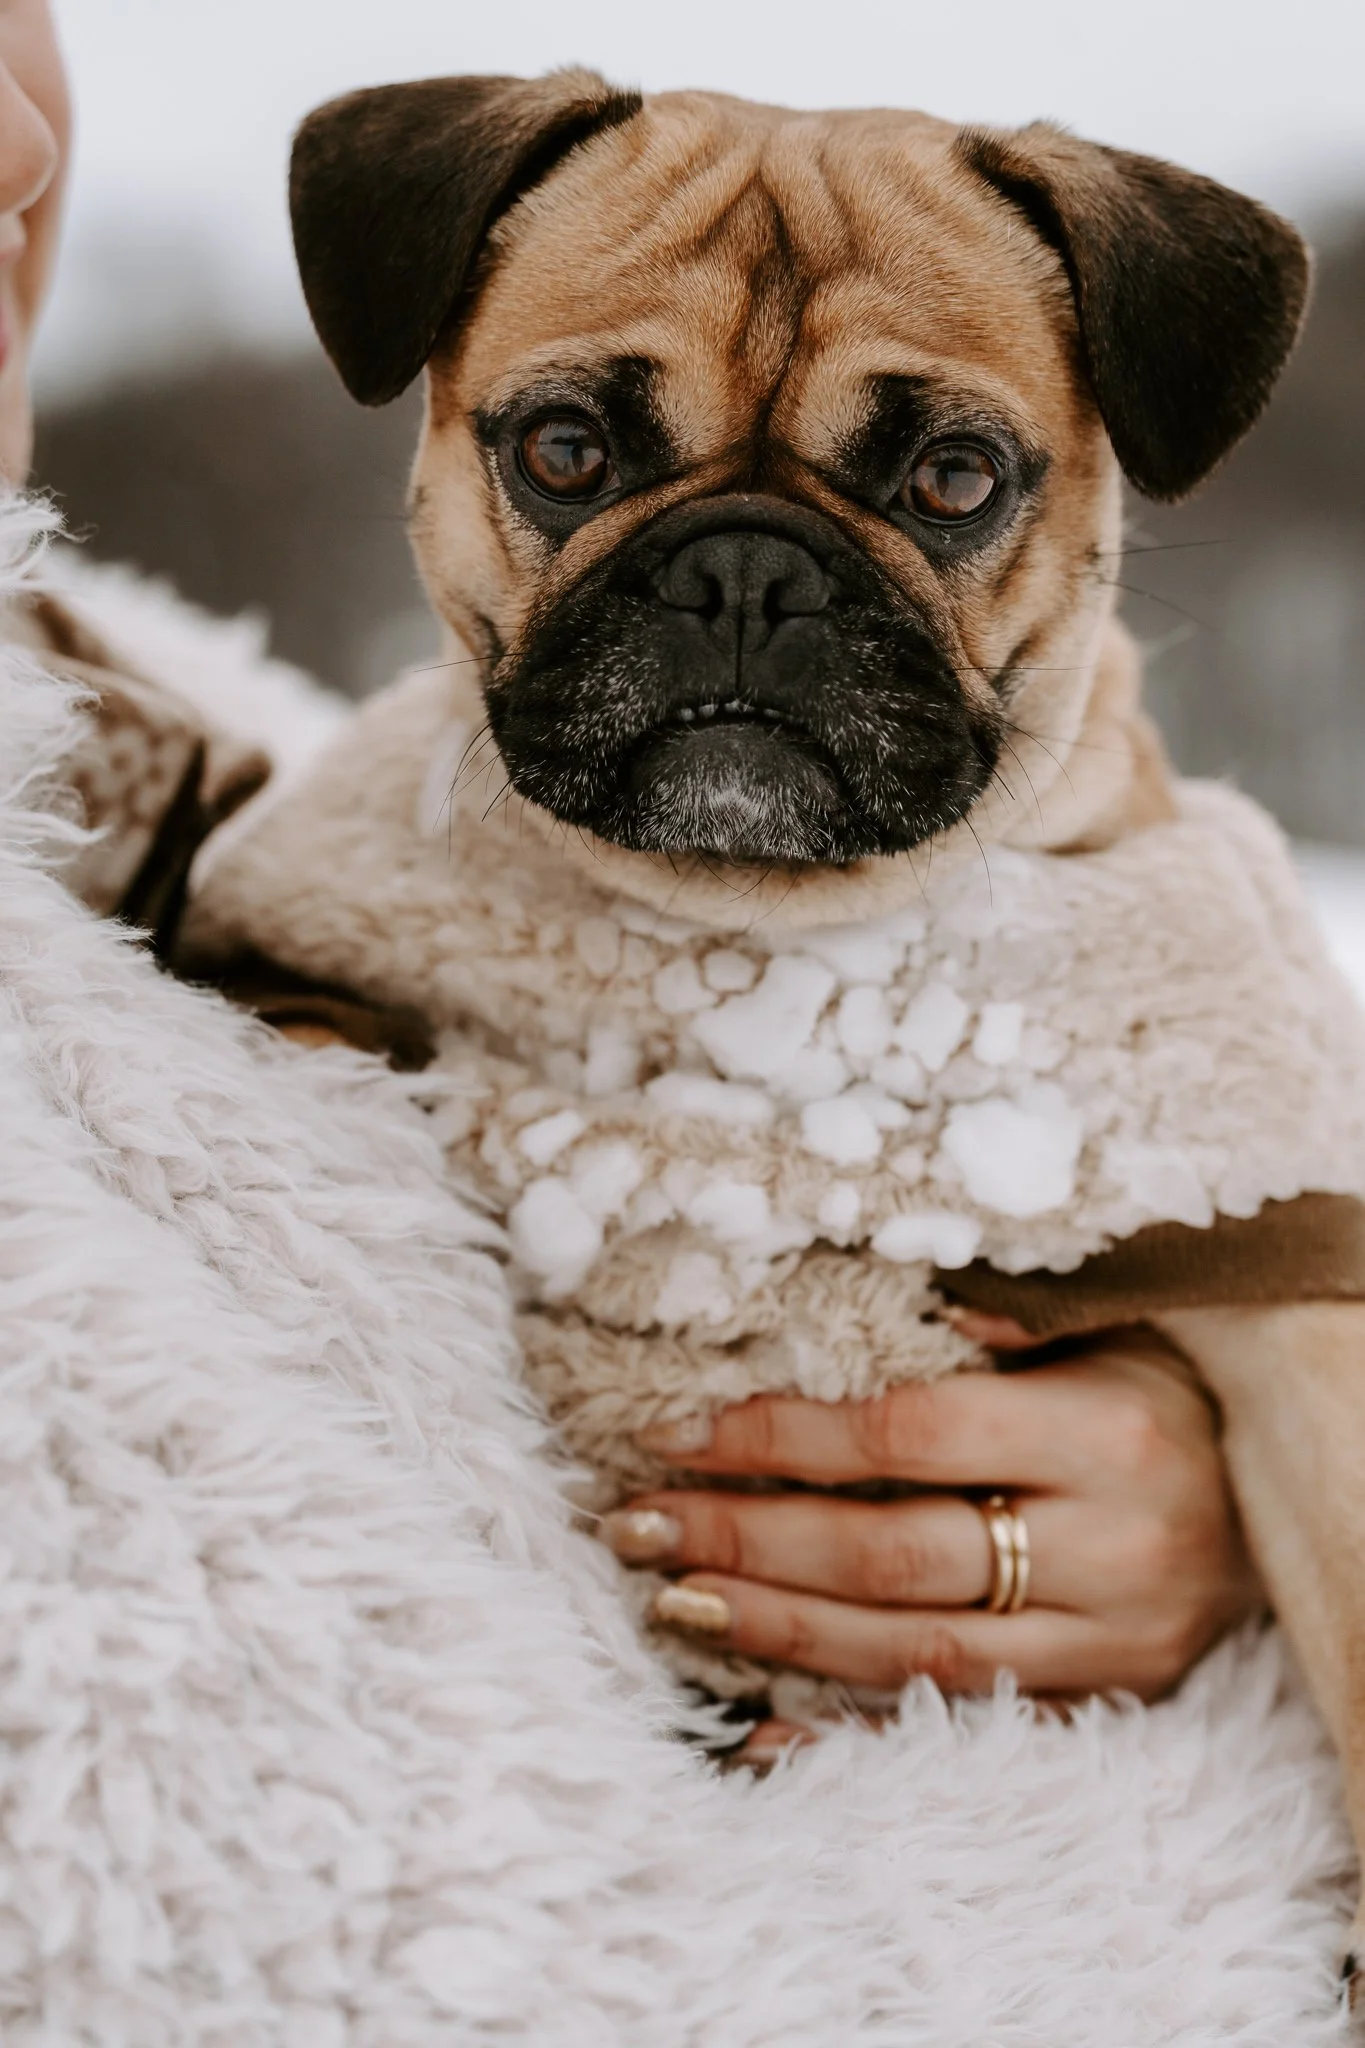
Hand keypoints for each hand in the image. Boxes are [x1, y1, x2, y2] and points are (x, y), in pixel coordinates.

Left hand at [605, 1323, 1261, 1732]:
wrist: (1284, 1498)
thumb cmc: (1170, 1390)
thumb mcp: (1104, 1326)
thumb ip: (995, 1320)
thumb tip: (874, 1295)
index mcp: (1105, 1433)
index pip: (907, 1438)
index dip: (783, 1435)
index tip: (680, 1428)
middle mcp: (1112, 1549)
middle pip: (893, 1558)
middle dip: (750, 1540)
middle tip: (637, 1523)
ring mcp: (1109, 1645)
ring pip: (914, 1655)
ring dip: (777, 1630)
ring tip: (673, 1597)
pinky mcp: (1103, 1704)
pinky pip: (961, 1727)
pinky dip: (853, 1731)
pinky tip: (760, 1724)